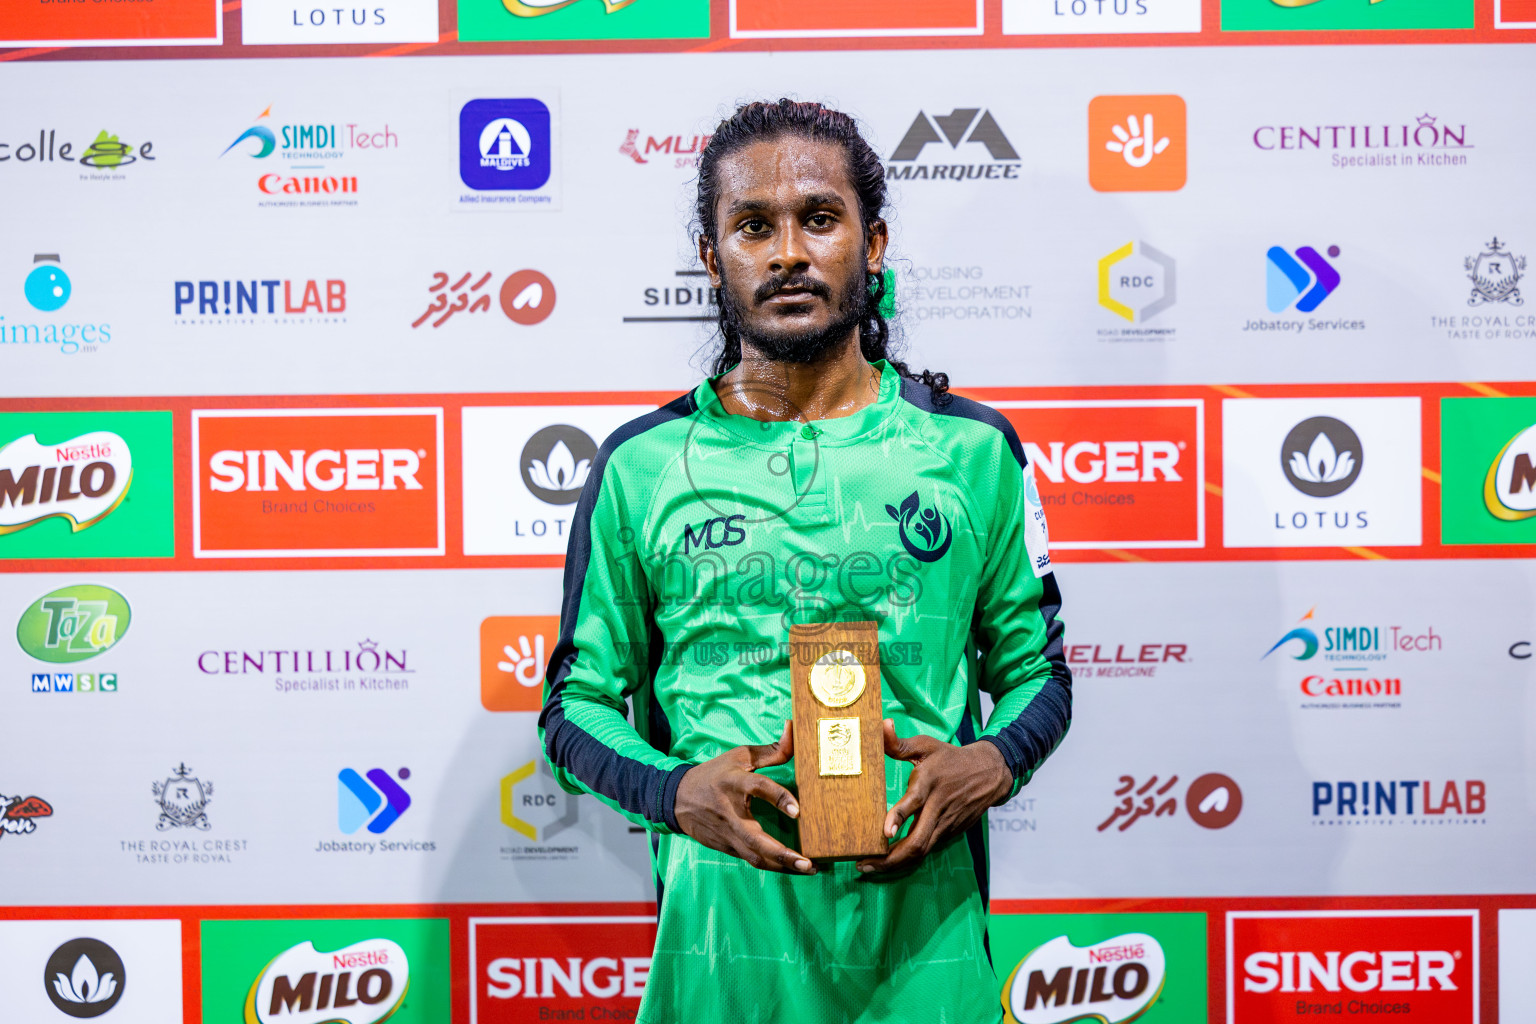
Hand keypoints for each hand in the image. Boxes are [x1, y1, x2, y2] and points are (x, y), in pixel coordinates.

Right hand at [673, 721, 816, 874]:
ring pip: (755, 856)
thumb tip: (794, 728)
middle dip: (782, 854)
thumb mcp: (740, 756)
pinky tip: (792, 867)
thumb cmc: (715, 774)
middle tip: (808, 863)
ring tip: (808, 869)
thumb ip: (772, 750)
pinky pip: (752, 859)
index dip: (778, 798)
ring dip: (782, 866)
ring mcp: (727, 833)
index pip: (758, 788)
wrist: (677, 799)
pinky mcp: (727, 847)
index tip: (797, 811)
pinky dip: (772, 866)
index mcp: (733, 782)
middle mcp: (730, 811)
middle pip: (755, 839)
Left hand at [857, 719, 1012, 875]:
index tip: (884, 831)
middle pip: (917, 841)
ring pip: (921, 851)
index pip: (914, 803)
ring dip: (895, 863)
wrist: (989, 773)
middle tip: (863, 863)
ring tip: (869, 867)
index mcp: (930, 783)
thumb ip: (899, 743)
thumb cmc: (951, 758)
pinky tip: (889, 860)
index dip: (899, 818)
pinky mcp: (949, 832)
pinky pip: (927, 849)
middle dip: (889, 858)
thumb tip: (881, 725)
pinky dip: (908, 857)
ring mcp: (945, 824)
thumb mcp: (926, 745)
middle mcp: (937, 807)